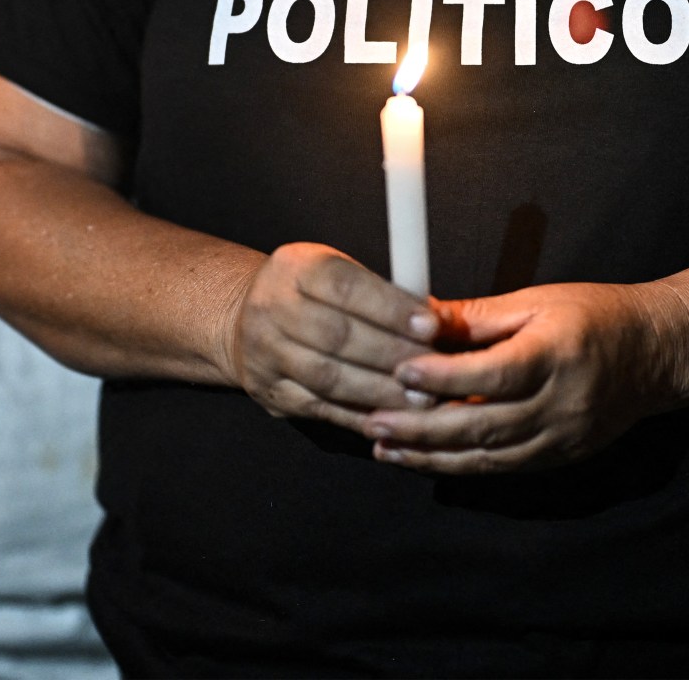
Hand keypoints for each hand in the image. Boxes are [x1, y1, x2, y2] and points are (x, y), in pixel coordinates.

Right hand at [227, 242, 436, 431]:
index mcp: (295, 268)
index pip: (345, 286)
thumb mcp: (340, 272)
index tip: (430, 325)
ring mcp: (265, 354)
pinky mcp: (270, 392)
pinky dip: (359, 415)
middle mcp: (272, 308)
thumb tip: (443, 320)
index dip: (390, 307)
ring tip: (421, 399)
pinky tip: (392, 419)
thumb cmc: (314, 294)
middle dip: (392, 354)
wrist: (245, 319)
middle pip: (337, 335)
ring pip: (329, 378)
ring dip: (380, 391)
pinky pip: (320, 409)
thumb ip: (385, 292)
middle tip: (435, 369)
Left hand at [363, 281, 688, 474]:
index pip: (491, 374)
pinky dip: (461, 465)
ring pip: (488, 456)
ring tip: (385, 448)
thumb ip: (477, 316)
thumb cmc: (597, 314)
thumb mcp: (538, 301)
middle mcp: (562, 402)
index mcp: (557, 354)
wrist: (659, 353)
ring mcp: (564, 436)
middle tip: (373, 423)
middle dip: (420, 428)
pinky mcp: (562, 455)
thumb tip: (417, 318)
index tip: (398, 371)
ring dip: (431, 455)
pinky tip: (425, 458)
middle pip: (481, 424)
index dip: (441, 377)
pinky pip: (503, 467)